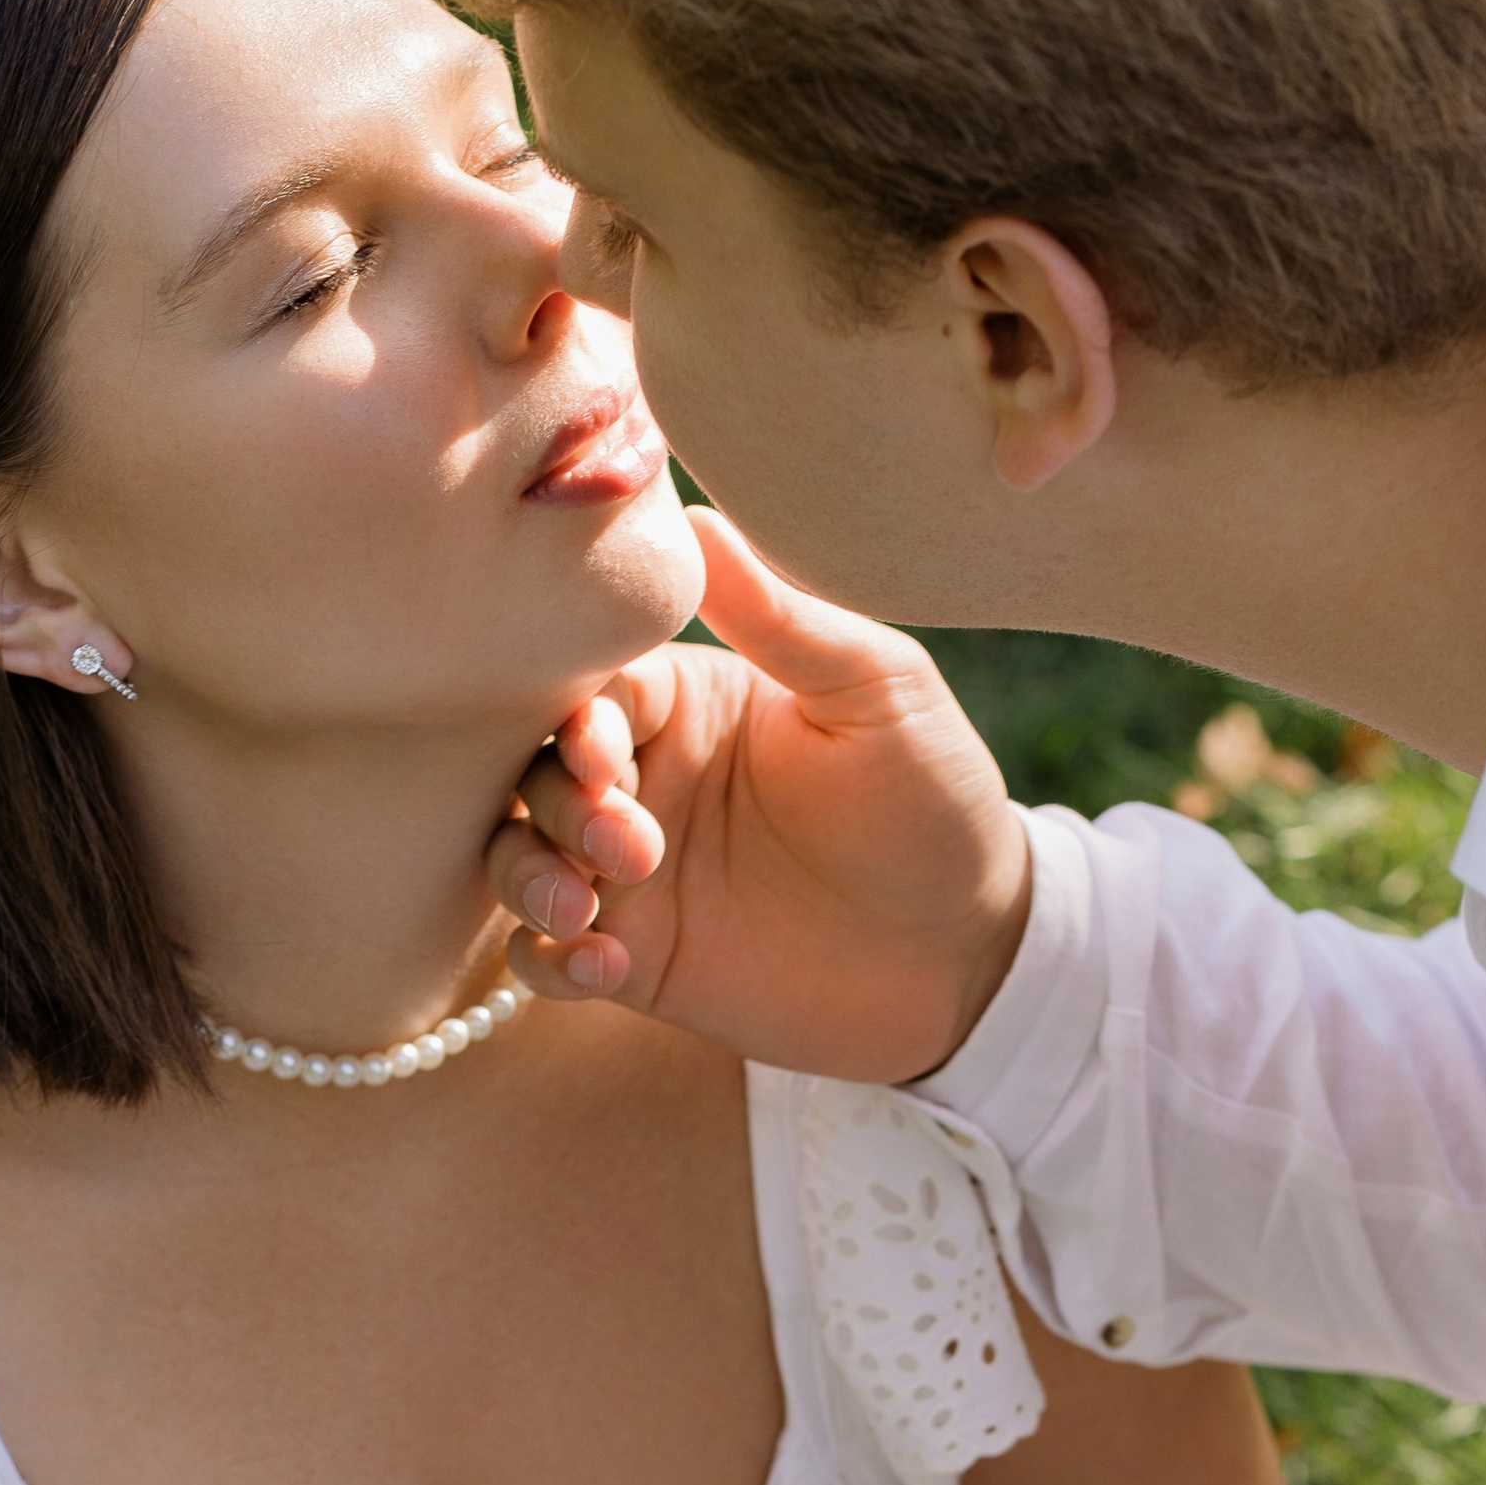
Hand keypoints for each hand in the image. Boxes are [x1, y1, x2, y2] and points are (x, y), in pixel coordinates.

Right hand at [490, 511, 1032, 1083]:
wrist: (968, 952)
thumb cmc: (932, 801)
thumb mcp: (873, 691)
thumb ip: (781, 618)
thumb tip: (695, 515)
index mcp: (691, 700)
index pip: (592, 688)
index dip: (580, 719)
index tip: (607, 754)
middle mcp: (648, 778)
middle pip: (537, 770)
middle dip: (558, 805)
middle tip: (626, 846)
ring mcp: (632, 875)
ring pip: (517, 858)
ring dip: (528, 879)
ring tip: (583, 910)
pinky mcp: (636, 961)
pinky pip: (545, 957)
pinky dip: (547, 962)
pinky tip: (605, 969)